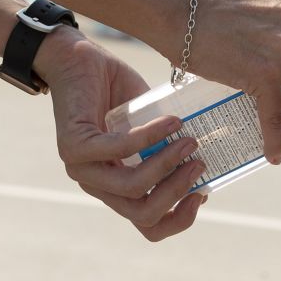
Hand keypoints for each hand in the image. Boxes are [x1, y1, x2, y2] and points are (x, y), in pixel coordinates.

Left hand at [34, 28, 205, 241]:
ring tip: (190, 140)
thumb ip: (170, 146)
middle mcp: (98, 184)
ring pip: (132, 188)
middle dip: (178, 193)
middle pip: (143, 215)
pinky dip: (151, 137)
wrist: (76, 56)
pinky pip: (120, 149)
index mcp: (116, 186)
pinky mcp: (74, 146)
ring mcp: (82, 168)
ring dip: (168, 165)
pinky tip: (171, 121)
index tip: (202, 194)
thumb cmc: (116, 89)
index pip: (148, 224)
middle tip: (199, 164)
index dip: (179, 219)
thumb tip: (207, 163)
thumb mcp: (151, 125)